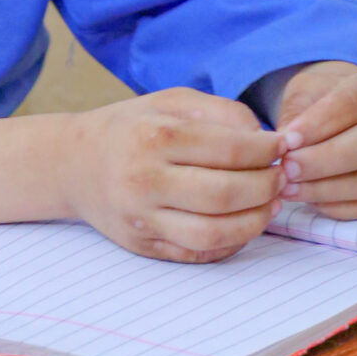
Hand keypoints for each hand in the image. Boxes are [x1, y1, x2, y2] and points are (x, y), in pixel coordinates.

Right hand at [70, 89, 283, 263]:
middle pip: (225, 193)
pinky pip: (197, 253)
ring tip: (270, 204)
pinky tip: (244, 224)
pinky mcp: (142, 246)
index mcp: (154, 136)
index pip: (229, 149)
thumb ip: (222, 113)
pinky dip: (230, 243)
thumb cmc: (132, 128)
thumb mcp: (172, 102)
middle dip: (266, 186)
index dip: (267, 151)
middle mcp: (144, 179)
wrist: (74, 164)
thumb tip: (268, 140)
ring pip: (214, 232)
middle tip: (282, 177)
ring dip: (255, 221)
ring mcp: (141, 218)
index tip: (282, 148)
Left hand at [275, 62, 356, 219]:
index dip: (321, 123)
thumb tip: (282, 147)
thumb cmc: (324, 103)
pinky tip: (311, 201)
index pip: (356, 101)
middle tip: (287, 168)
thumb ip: (298, 116)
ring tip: (291, 188)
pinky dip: (340, 207)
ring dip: (328, 188)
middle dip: (324, 160)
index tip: (287, 139)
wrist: (347, 117)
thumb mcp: (309, 94)